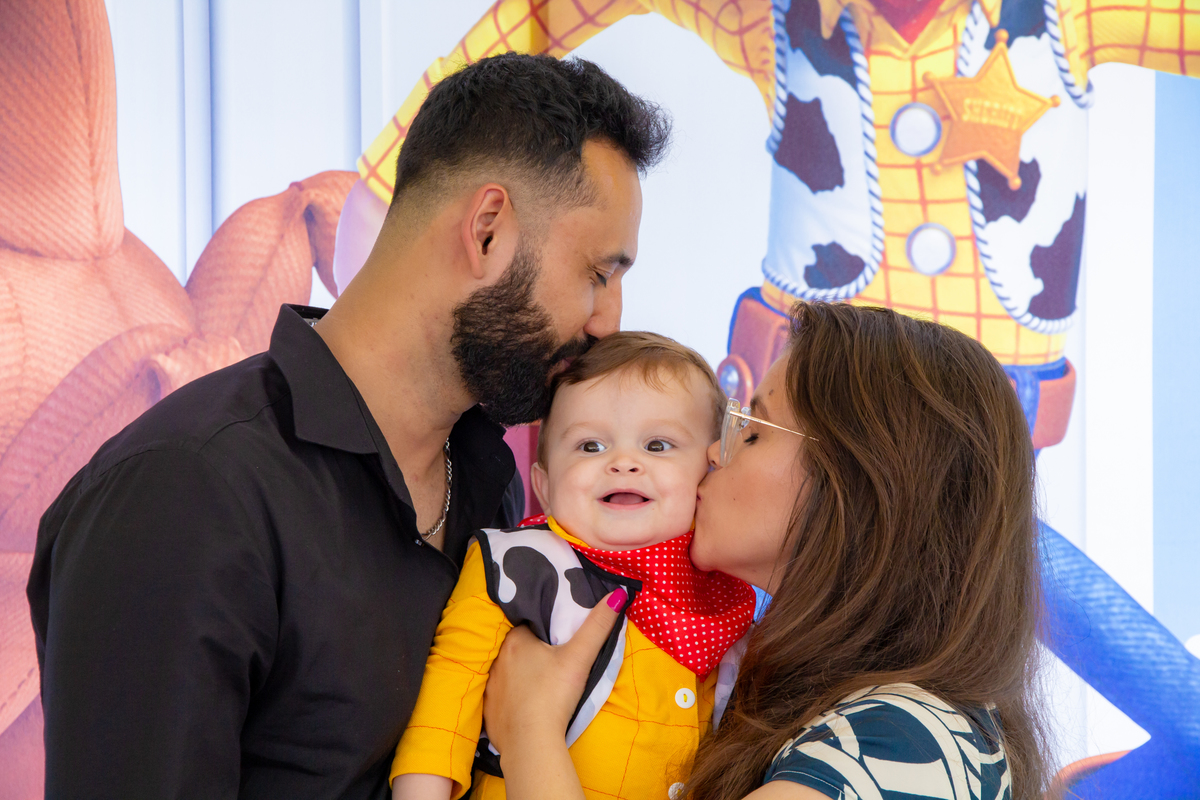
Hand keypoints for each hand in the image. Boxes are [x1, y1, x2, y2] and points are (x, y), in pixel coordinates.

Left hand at [483, 588, 625, 756]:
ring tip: (537, 685)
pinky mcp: (489, 712)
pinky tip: (523, 707)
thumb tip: (618, 594)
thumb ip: (598, 625)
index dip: (541, 631)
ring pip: (505, 674)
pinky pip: (498, 699)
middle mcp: (497, 661)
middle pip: (515, 649)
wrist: (531, 743)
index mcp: (516, 641)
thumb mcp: (579, 657)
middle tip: (549, 662)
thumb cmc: (553, 695)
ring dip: (518, 676)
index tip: (554, 639)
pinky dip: (510, 701)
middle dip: (529, 653)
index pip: (527, 626)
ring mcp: (490, 688)